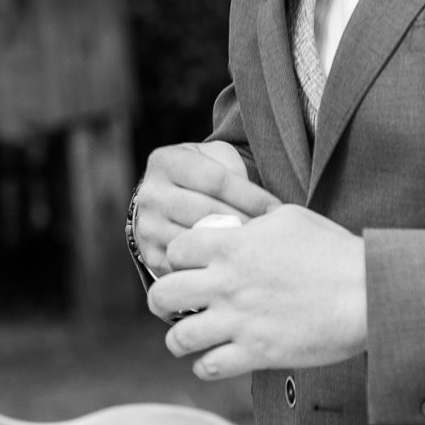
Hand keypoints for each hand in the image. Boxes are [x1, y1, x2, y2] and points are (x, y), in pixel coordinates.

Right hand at [132, 141, 279, 278]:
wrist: (169, 202)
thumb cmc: (203, 177)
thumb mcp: (214, 159)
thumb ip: (232, 167)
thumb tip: (253, 200)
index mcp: (165, 162)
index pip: (216, 180)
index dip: (252, 195)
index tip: (277, 208)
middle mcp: (150, 194)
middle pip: (207, 211)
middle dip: (245, 222)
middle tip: (273, 233)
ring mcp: (148, 227)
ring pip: (198, 241)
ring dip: (232, 247)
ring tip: (258, 249)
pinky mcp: (152, 256)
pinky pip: (189, 265)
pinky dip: (214, 265)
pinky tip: (236, 263)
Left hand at [148, 205, 366, 380]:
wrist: (368, 292)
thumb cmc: (334, 251)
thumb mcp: (287, 218)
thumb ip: (252, 221)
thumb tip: (236, 223)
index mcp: (232, 246)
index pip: (174, 250)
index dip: (176, 259)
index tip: (186, 267)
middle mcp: (227, 283)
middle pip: (163, 294)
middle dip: (160, 301)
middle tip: (169, 305)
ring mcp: (239, 320)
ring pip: (179, 338)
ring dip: (178, 339)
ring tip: (186, 338)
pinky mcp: (257, 352)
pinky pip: (210, 367)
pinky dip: (206, 366)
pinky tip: (214, 360)